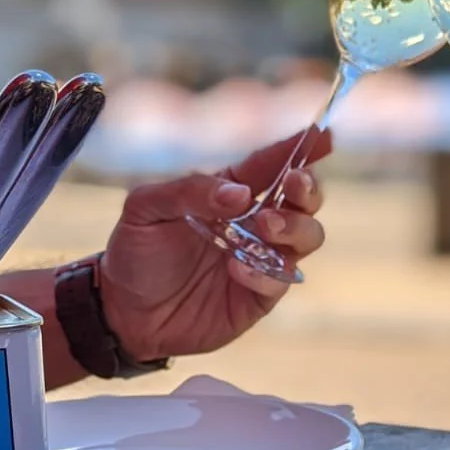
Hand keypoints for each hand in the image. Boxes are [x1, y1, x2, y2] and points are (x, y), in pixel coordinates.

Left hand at [97, 129, 328, 362]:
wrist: (125, 313)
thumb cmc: (135, 253)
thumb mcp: (145, 209)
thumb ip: (189, 191)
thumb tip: (239, 194)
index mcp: (229, 193)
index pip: (271, 165)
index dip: (300, 149)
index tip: (323, 135)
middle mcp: (254, 223)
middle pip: (304, 200)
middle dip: (307, 189)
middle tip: (292, 185)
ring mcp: (261, 259)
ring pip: (308, 236)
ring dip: (294, 226)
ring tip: (264, 228)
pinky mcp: (260, 296)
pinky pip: (281, 278)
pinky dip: (266, 271)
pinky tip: (236, 269)